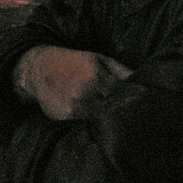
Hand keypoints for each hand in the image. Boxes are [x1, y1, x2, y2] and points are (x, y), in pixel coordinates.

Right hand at [13, 46, 131, 120]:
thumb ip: (121, 71)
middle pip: (111, 110)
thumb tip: (142, 82)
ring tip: (106, 113)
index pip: (122, 95)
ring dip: (104, 118)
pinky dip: (88, 120)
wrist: (40, 68)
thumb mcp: (99, 59)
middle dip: (119, 113)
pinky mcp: (64, 116)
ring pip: (98, 119)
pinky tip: (86, 112)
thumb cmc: (74, 62)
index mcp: (96, 75)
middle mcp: (84, 92)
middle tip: (127, 116)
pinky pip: (83, 123)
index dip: (131, 102)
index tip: (139, 107)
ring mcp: (73, 106)